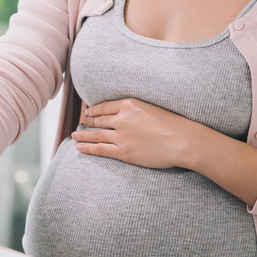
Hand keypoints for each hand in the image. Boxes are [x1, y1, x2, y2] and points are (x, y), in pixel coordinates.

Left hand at [71, 98, 193, 168]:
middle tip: (82, 122)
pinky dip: (87, 148)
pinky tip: (79, 147)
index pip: (106, 106)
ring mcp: (120, 136)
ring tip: (74, 135)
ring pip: (96, 134)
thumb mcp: (153, 108)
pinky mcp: (122, 152)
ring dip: (83, 134)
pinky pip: (100, 149)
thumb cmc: (174, 125)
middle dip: (88, 121)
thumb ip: (138, 110)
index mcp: (129, 104)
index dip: (95, 109)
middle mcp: (121, 118)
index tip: (89, 111)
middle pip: (99, 119)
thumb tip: (130, 113)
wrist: (182, 140)